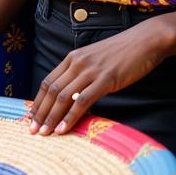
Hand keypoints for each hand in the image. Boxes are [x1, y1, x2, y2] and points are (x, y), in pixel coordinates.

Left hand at [29, 18, 174, 135]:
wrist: (144, 41)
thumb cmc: (121, 54)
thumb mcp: (95, 61)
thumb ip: (82, 74)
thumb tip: (73, 96)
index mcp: (72, 58)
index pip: (47, 81)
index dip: (38, 101)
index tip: (31, 117)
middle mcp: (77, 63)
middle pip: (51, 90)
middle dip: (40, 112)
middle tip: (32, 130)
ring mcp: (90, 71)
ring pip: (63, 96)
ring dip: (51, 117)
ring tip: (44, 133)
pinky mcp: (106, 79)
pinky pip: (82, 101)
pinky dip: (70, 116)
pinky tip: (64, 128)